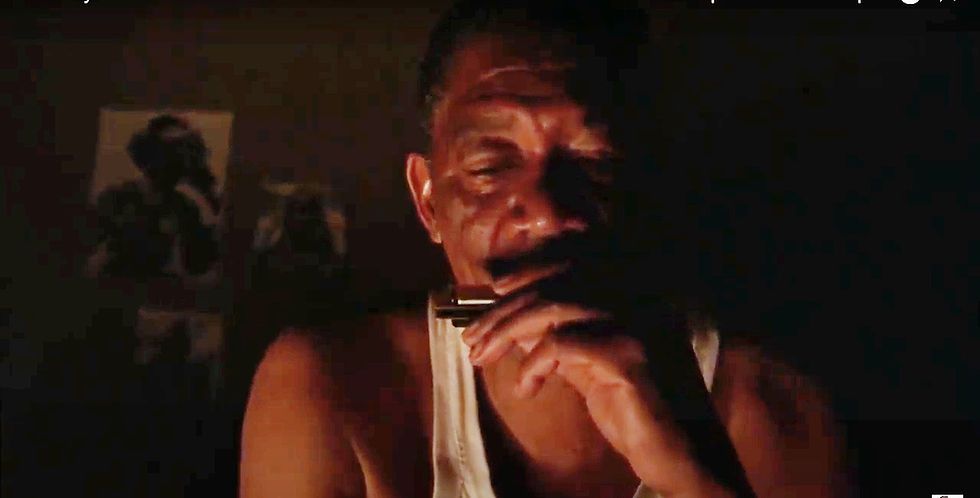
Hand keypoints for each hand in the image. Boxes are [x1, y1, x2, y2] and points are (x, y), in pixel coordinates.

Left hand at [461, 286, 733, 496]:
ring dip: (507, 331)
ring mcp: (636, 324)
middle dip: (504, 311)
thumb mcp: (585, 369)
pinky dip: (535, 363)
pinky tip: (526, 387)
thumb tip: (512, 322)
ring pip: (554, 308)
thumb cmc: (632, 411)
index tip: (495, 289)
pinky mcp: (629, 356)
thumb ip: (556, 340)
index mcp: (629, 296)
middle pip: (554, 288)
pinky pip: (565, 344)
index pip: (570, 268)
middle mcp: (637, 300)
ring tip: (483, 357)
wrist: (677, 455)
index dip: (529, 273)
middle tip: (472, 339)